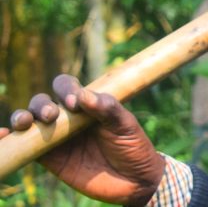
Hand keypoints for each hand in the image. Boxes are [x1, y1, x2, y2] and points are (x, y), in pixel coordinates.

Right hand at [0, 74, 165, 206]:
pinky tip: (3, 136)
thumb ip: (107, 109)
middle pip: (43, 102)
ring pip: (30, 122)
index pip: (67, 87)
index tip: (74, 103)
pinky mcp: (49, 158)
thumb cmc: (133, 146)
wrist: (134, 180)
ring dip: (22, 117)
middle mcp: (68, 118)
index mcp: (87, 104)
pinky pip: (25, 147)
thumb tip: (83, 95)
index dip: (66, 89)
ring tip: (23, 123)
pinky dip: (10, 140)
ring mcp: (56, 138)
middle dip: (42, 105)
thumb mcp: (125, 124)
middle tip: (52, 116)